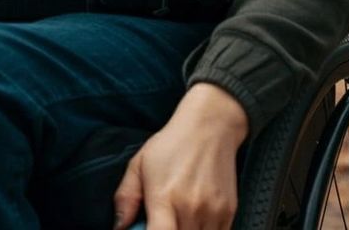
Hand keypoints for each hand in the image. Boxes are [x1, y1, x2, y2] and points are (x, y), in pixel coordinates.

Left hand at [113, 83, 248, 229]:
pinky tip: (193, 218)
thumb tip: (119, 226)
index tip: (145, 229)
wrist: (210, 128)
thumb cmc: (171, 145)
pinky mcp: (229, 214)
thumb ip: (126, 197)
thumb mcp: (138, 164)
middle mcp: (190, 208)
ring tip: (176, 217)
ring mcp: (213, 213)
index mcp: (164, 196)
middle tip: (160, 220)